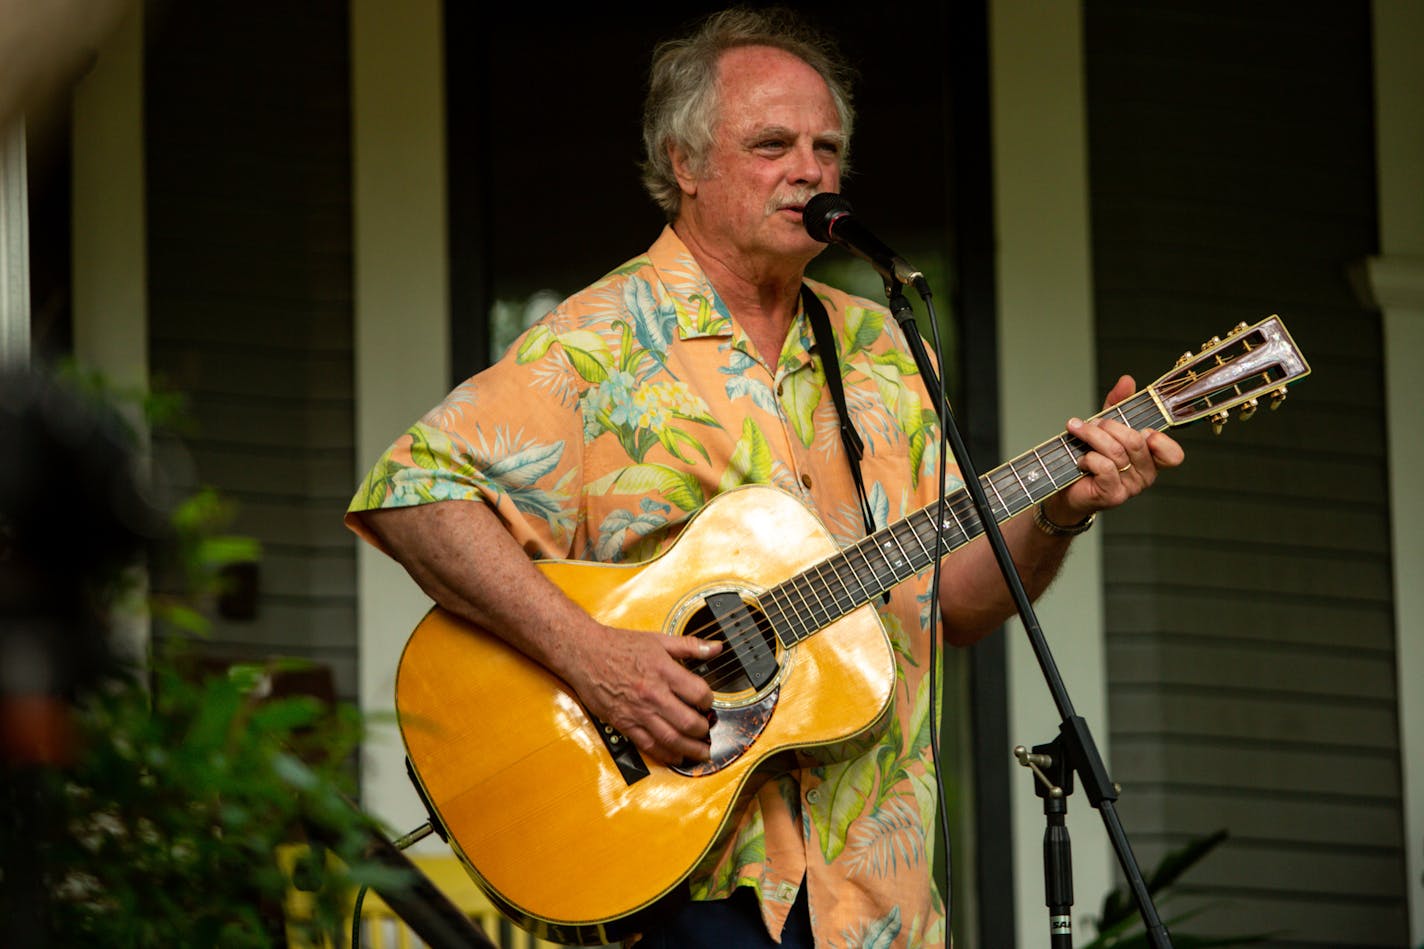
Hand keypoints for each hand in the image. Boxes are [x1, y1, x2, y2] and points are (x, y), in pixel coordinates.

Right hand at [562, 625, 724, 766]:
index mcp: (664, 671)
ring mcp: (638, 711)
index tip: (708, 702)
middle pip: (688, 721)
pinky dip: (665, 754)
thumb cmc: (619, 646)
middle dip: (703, 730)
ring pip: (671, 738)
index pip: (698, 693)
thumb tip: (716, 647)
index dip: (709, 701)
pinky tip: (675, 756)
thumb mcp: (658, 639)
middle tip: (707, 731)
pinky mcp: (624, 723)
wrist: (584, 654)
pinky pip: (648, 745)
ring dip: (690, 749)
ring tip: (701, 752)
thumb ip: (690, 645)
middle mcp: (653, 694)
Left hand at [1044, 375, 1185, 525]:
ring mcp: (1130, 487)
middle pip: (1135, 442)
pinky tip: (1082, 460)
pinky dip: (1088, 458)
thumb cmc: (1090, 456)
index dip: (1160, 441)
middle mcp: (1145, 475)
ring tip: (1078, 432)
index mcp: (1152, 458)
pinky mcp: (1112, 495)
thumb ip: (1119, 403)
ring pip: (1116, 452)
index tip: (1141, 430)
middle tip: (1091, 423)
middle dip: (1108, 426)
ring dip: (1092, 436)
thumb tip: (1127, 380)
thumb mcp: (1106, 425)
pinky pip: (1104, 467)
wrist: (1067, 488)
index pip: (1173, 455)